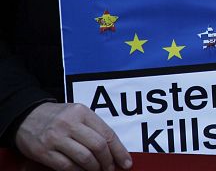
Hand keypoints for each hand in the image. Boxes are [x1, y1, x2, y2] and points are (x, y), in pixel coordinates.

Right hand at [15, 102, 130, 170]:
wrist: (26, 116)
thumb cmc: (57, 117)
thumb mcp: (77, 114)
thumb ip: (93, 129)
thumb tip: (113, 150)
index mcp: (82, 112)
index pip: (107, 134)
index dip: (119, 151)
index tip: (126, 163)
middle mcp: (70, 123)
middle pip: (98, 146)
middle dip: (108, 162)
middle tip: (110, 169)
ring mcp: (56, 138)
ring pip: (84, 158)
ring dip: (94, 169)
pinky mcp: (44, 151)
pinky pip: (67, 166)